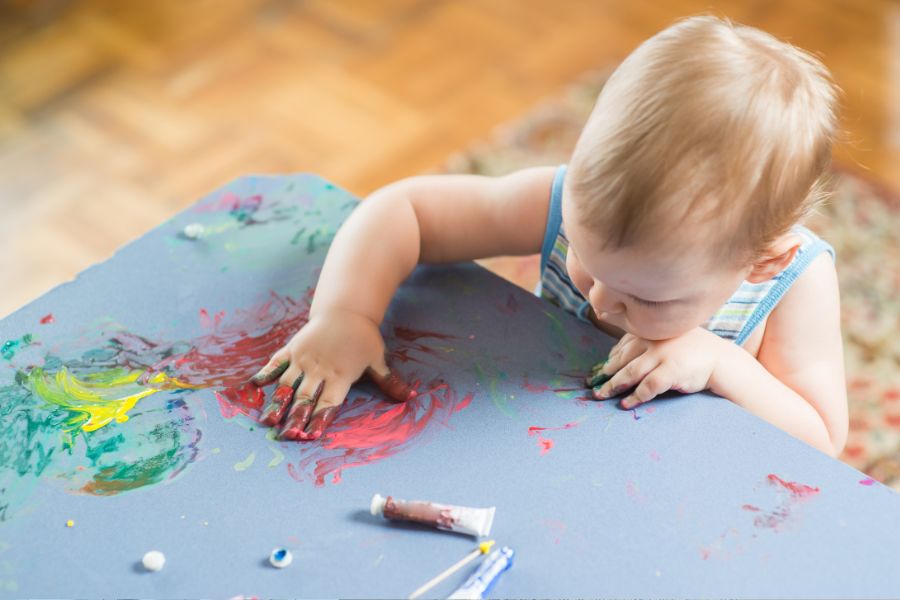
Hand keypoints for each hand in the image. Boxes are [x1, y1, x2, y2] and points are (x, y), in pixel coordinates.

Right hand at [249, 308, 415, 440]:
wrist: (346, 309)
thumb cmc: (364, 338)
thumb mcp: (378, 360)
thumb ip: (389, 382)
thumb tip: (411, 397)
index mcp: (340, 375)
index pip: (328, 403)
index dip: (319, 420)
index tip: (310, 436)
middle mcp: (319, 369)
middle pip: (304, 399)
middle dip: (295, 419)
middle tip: (285, 437)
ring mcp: (303, 359)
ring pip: (287, 385)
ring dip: (277, 404)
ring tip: (267, 422)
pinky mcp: (292, 349)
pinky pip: (276, 363)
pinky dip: (264, 375)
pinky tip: (252, 387)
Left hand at [589, 327, 725, 408]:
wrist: (721, 359)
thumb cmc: (692, 351)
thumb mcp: (668, 339)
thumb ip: (646, 343)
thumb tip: (615, 356)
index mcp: (651, 330)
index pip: (623, 346)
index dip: (609, 360)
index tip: (599, 372)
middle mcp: (653, 340)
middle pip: (622, 359)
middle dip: (605, 374)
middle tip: (592, 385)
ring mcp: (662, 355)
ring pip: (630, 372)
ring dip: (613, 386)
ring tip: (601, 395)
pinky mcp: (671, 370)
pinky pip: (647, 386)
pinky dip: (634, 396)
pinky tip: (626, 403)